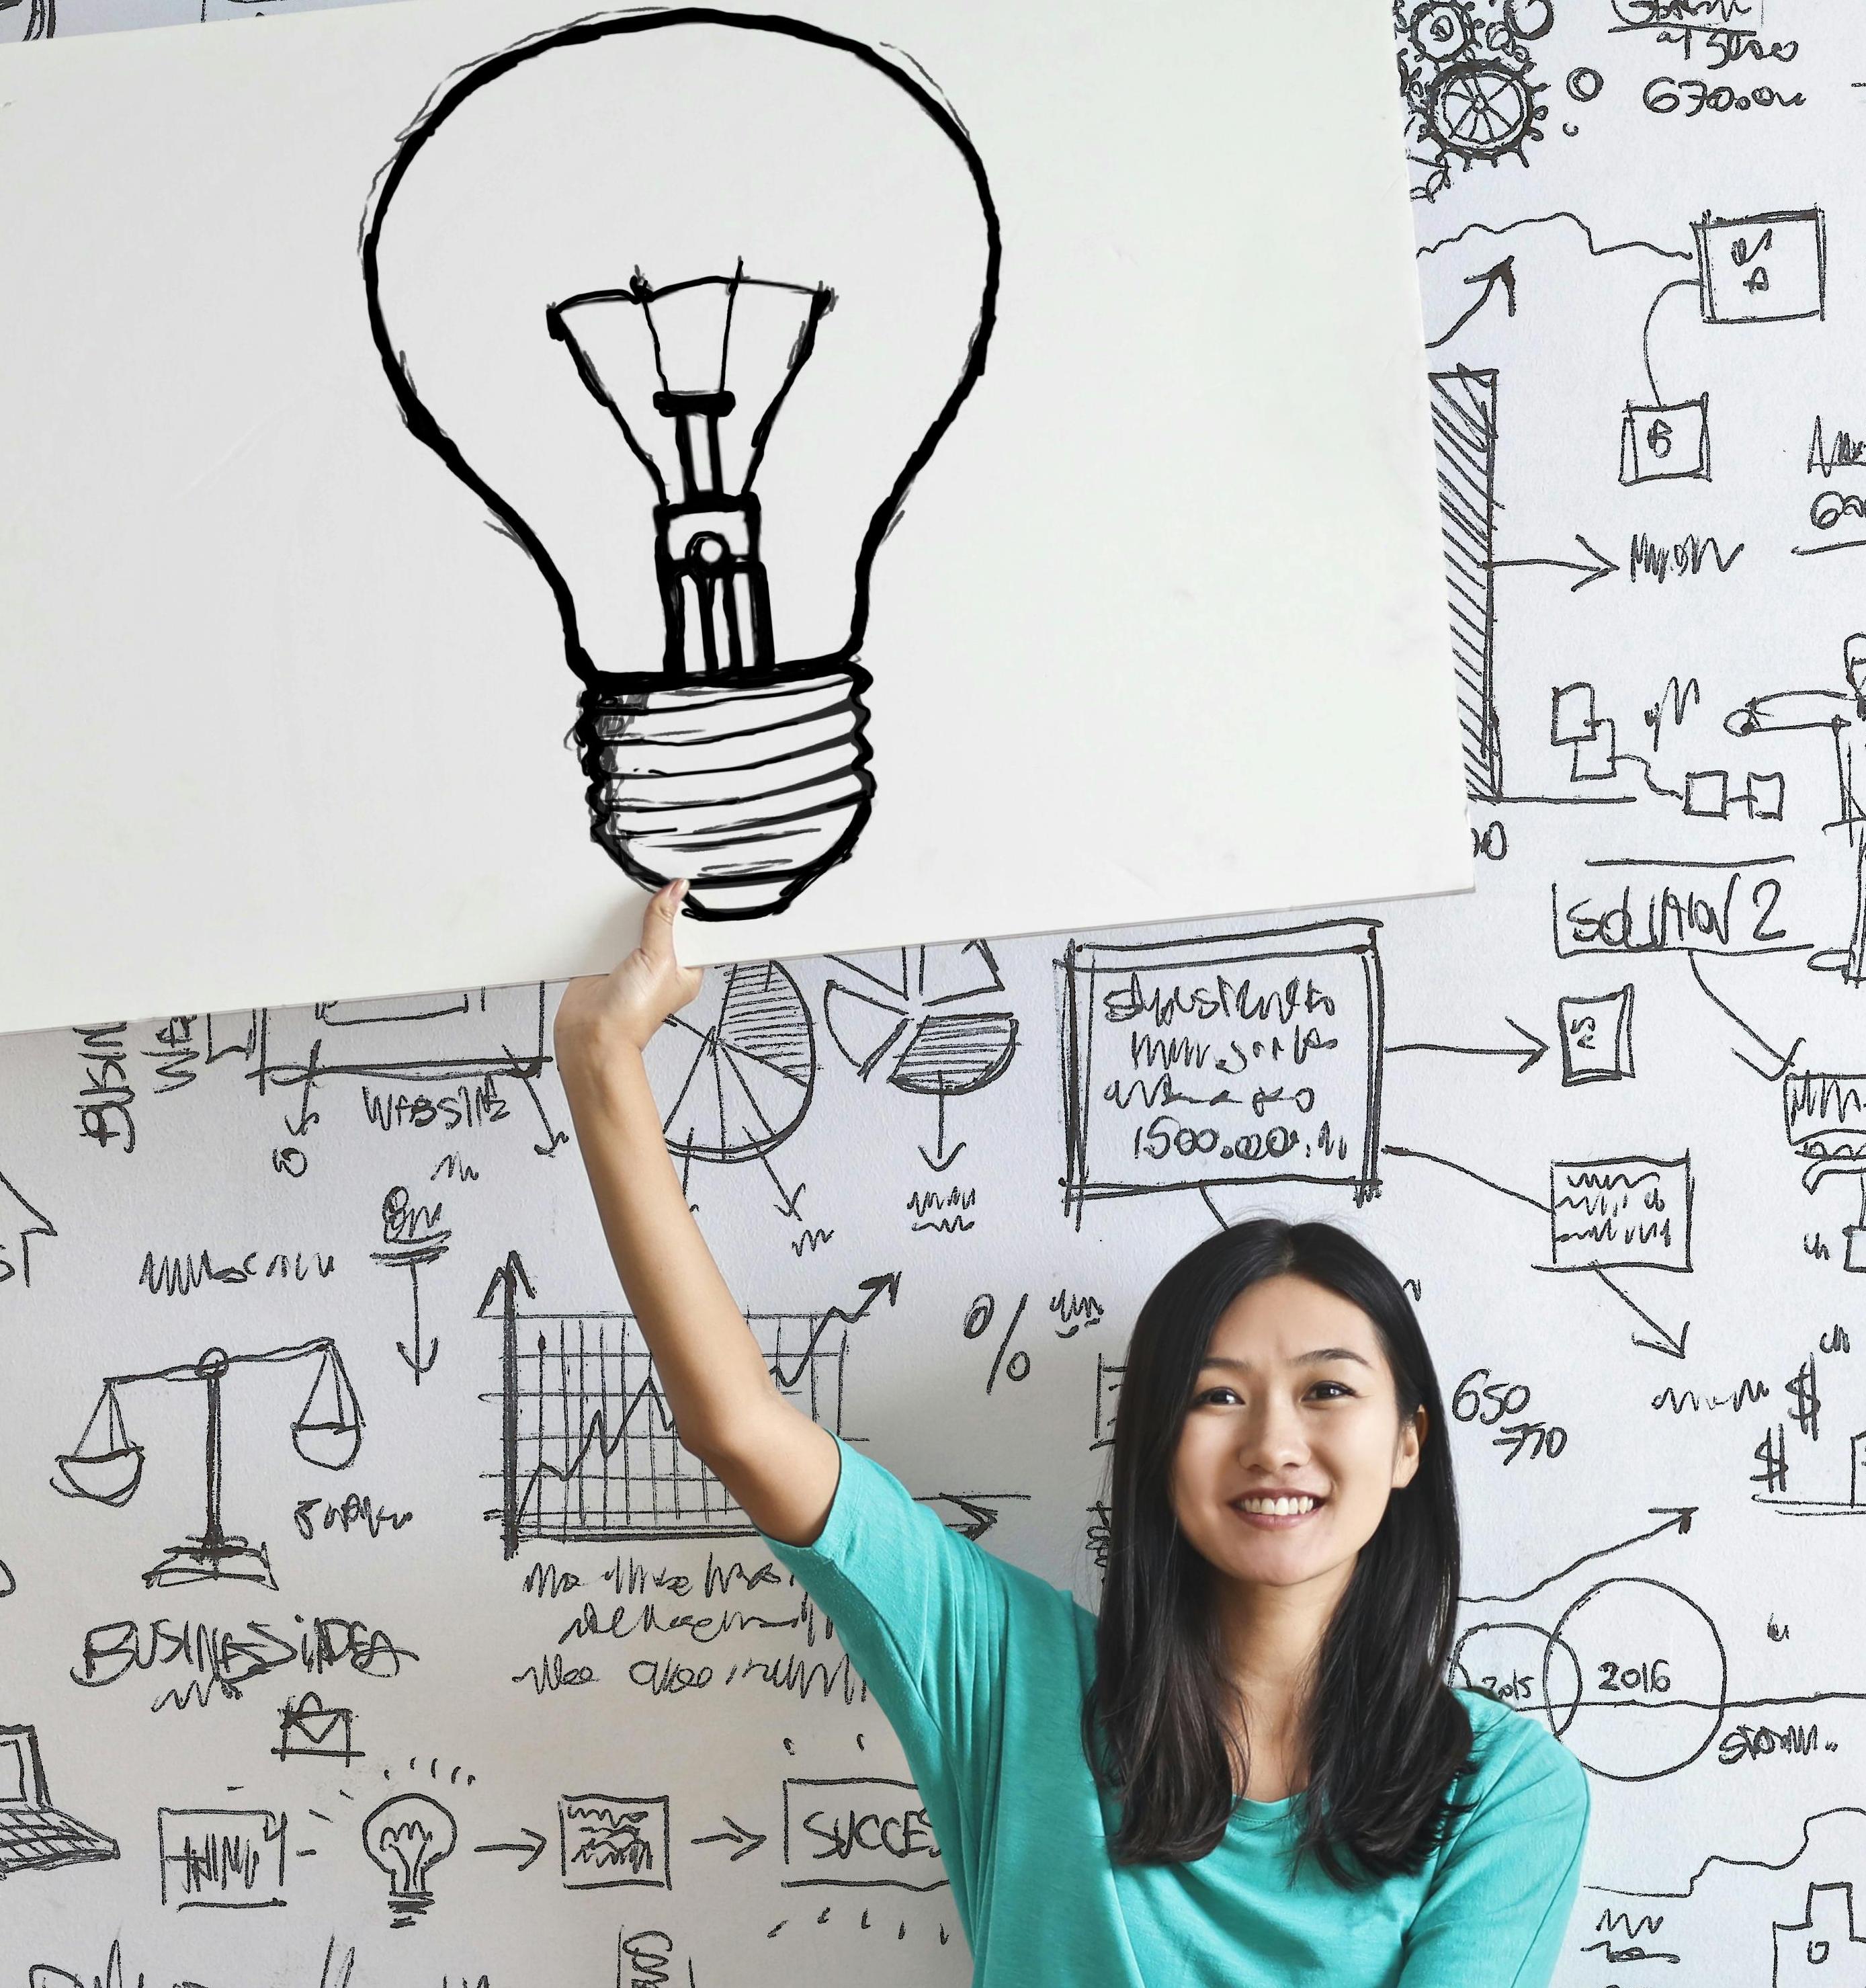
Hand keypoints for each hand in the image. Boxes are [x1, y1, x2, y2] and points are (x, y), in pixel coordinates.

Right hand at [555, 880, 704, 1055]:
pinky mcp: (606, 960)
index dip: (689, 909)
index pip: (693, 931)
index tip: (684, 883)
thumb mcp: (658, 959)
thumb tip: (675, 891)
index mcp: (685, 969)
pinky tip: (605, 912)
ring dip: (627, 916)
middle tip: (653, 883)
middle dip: (656, 906)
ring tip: (627, 896)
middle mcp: (659, 965)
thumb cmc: (633, 1014)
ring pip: (633, 926)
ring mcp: (631, 962)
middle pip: (662, 924)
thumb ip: (663, 922)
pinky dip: (604, 924)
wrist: (591, 1033)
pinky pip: (607, 933)